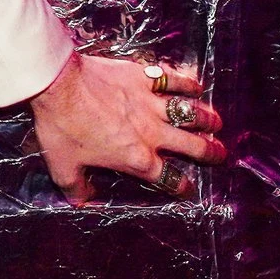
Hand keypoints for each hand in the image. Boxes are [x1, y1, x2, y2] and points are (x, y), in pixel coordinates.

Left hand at [27, 52, 227, 204]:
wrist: (58, 85)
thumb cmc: (62, 127)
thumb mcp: (64, 167)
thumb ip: (76, 188)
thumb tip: (82, 201)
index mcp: (136, 159)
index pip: (167, 178)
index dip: (181, 186)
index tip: (189, 189)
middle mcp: (151, 133)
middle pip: (190, 145)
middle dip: (209, 152)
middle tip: (221, 154)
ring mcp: (150, 103)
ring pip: (188, 112)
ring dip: (206, 118)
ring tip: (217, 122)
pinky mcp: (142, 76)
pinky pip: (172, 79)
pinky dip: (187, 82)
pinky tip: (197, 85)